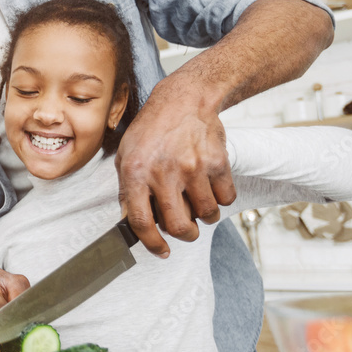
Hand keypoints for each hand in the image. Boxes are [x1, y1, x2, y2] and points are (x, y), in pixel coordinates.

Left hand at [115, 81, 235, 256]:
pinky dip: (221, 200)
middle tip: (186, 229)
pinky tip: (211, 188)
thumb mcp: (126, 156)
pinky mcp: (217, 162)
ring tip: (198, 204)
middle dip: (184, 235)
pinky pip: (226, 199)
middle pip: (179, 226)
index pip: (141, 221)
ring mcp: (193, 168)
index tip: (161, 251)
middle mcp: (164, 173)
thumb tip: (131, 223)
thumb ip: (128, 190)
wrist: (184, 100)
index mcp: (136, 173)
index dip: (151, 243)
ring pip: (207, 215)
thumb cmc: (151, 130)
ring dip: (205, 217)